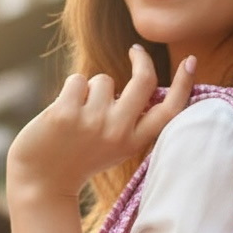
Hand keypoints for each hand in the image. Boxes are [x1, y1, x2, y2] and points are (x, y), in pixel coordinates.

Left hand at [7, 45, 195, 199]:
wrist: (41, 181)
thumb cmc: (78, 158)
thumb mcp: (113, 147)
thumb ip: (130, 121)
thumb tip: (143, 80)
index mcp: (132, 143)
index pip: (168, 111)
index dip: (183, 85)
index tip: (191, 61)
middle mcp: (117, 132)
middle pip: (143, 81)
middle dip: (141, 59)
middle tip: (136, 51)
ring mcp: (92, 122)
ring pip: (103, 80)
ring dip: (90, 90)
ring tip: (78, 115)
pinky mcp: (66, 113)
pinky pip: (78, 80)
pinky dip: (70, 91)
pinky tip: (62, 114)